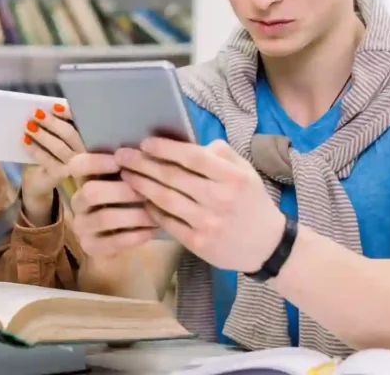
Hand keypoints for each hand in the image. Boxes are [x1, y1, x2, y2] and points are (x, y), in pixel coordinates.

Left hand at [20, 103, 82, 225]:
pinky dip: (35, 150)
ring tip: (27, 125)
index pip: (80, 122)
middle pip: (70, 134)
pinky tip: (25, 141)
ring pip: (59, 147)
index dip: (68, 113)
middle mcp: (85, 151)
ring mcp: (75, 165)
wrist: (42, 181)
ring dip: (42, 135)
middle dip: (52, 122)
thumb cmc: (50, 154)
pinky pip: (48, 160)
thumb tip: (41, 109)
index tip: (54, 106)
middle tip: (35, 113)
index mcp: (85, 137)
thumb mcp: (55, 138)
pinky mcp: (62, 174)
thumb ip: (55, 125)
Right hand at [67, 152, 157, 258]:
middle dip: (122, 191)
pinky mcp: (90, 246)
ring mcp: (81, 225)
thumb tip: (149, 151)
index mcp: (84, 179)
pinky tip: (152, 231)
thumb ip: (133, 167)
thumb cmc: (131, 201)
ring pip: (104, 217)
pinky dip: (134, 235)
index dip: (96, 162)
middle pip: (90, 192)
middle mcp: (78, 201)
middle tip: (147, 191)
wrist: (127, 238)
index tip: (119, 161)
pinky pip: (111, 241)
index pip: (77, 165)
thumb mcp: (129, 181)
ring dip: (134, 215)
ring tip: (156, 214)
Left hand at [114, 138, 284, 272]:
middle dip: (143, 164)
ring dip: (141, 185)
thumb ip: (220, 154)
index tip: (145, 143)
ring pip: (165, 199)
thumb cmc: (252, 202)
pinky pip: (167, 222)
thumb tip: (189, 145)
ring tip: (125, 175)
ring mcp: (208, 222)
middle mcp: (220, 199)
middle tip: (122, 155)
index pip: (193, 157)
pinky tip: (141, 199)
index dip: (165, 148)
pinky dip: (151, 209)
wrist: (267, 246)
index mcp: (233, 177)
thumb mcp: (245, 172)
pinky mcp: (199, 243)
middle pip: (173, 177)